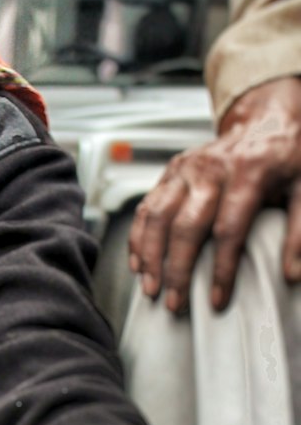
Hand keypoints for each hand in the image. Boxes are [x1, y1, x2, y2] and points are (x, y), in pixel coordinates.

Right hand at [129, 75, 300, 312]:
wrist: (267, 121)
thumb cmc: (285, 158)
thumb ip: (300, 232)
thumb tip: (292, 274)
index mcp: (246, 171)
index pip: (228, 229)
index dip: (221, 269)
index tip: (218, 300)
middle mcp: (210, 168)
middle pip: (185, 226)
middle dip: (177, 269)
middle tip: (175, 303)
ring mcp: (186, 168)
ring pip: (157, 216)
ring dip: (150, 256)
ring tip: (150, 288)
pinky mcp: (171, 171)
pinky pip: (147, 206)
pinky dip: (138, 237)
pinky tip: (139, 262)